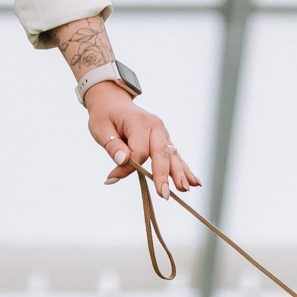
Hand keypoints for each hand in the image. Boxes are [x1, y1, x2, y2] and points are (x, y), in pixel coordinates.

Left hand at [86, 82, 199, 198]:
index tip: (112, 177)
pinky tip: (195, 182)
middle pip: (162, 153)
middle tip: (163, 194)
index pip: (139, 150)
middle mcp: (156, 127)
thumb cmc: (106, 116)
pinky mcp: (166, 142)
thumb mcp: (101, 129)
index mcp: (139, 122)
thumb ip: (113, 146)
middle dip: (163, 175)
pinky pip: (176, 157)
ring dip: (179, 174)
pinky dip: (186, 170)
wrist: (113, 102)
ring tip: (184, 189)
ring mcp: (163, 134)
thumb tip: (124, 160)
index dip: (128, 166)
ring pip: (173, 156)